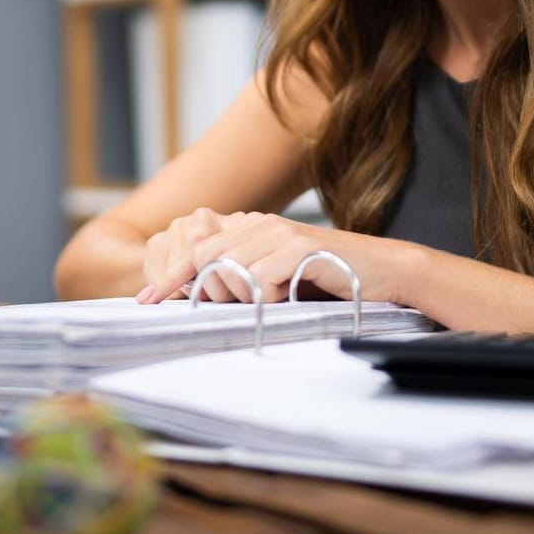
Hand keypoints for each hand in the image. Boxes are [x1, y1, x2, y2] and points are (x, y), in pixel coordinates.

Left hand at [136, 212, 358, 304]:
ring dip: (239, 296)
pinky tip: (285, 299)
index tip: (147, 301)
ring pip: (228, 270)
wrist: (385, 272)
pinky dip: (267, 297)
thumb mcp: (280, 275)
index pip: (197, 248)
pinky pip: (260, 279)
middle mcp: (261, 223)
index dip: (170, 276)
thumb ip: (245, 277)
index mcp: (252, 226)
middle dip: (195, 290)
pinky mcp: (299, 248)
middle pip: (203, 257)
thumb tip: (204, 296)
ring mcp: (280, 233)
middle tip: (201, 310)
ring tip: (266, 302)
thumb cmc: (331, 279)